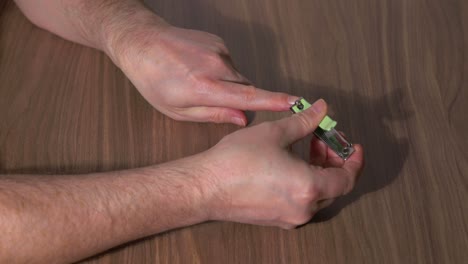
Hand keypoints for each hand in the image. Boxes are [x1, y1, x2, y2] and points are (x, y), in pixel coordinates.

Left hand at [112, 24, 296, 125]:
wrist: (140, 41)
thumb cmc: (153, 79)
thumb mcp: (177, 110)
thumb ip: (214, 115)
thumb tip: (242, 120)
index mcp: (204, 88)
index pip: (248, 97)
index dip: (274, 102)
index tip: (295, 103)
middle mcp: (216, 67)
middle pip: (246, 88)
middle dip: (238, 99)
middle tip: (214, 102)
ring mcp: (218, 51)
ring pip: (237, 76)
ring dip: (226, 84)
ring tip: (198, 82)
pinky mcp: (218, 41)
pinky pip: (228, 63)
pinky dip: (219, 70)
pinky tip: (198, 68)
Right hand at [197, 99, 363, 228]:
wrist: (205, 187)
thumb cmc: (235, 162)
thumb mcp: (274, 133)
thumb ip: (304, 122)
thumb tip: (321, 110)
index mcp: (308, 189)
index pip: (346, 178)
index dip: (354, 160)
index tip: (353, 146)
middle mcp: (302, 209)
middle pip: (333, 187)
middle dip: (332, 160)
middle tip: (323, 139)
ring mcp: (288, 217)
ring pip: (316, 194)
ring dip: (317, 170)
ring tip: (305, 147)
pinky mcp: (275, 218)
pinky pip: (300, 200)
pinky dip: (304, 182)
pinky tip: (290, 163)